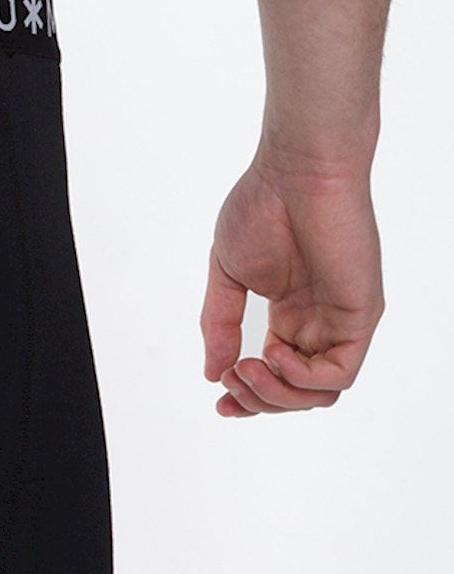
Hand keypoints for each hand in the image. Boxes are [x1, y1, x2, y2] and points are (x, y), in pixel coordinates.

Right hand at [201, 147, 384, 417]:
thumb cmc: (262, 205)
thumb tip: (212, 372)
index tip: (219, 403)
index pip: (277, 373)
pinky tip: (275, 354)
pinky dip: (304, 378)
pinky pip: (340, 372)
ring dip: (278, 395)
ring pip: (320, 393)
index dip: (249, 396)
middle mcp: (319, 322)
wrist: (296, 170)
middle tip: (230, 383)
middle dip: (259, 400)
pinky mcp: (360, 314)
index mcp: (291, 313)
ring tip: (247, 369)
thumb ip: (221, 322)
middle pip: (298, 392)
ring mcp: (342, 320)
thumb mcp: (228, 272)